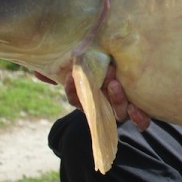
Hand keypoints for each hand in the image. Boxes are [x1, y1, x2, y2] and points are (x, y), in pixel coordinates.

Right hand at [33, 64, 150, 130]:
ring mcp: (124, 108)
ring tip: (115, 82)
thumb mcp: (86, 59)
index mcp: (92, 94)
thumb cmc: (107, 60)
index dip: (73, 91)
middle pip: (98, 107)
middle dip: (96, 93)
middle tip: (102, 73)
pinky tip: (135, 108)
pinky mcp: (143, 110)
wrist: (137, 61)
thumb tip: (37, 71)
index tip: (71, 76)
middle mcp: (107, 104)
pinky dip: (138, 118)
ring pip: (118, 113)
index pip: (76, 98)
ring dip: (116, 100)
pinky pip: (141, 122)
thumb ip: (62, 64)